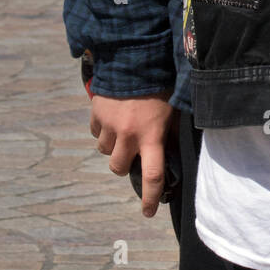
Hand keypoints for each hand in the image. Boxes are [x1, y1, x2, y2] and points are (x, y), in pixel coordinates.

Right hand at [90, 94, 174, 218]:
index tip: (148, 212)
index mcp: (152, 135)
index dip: (150, 197)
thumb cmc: (161, 84)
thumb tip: (173, 152)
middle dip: (124, 163)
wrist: (134, 58)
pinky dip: (103, 130)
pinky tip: (114, 115)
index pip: (153, 175)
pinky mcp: (96, 114)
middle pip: (119, 168)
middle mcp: (128, 134)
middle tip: (133, 149)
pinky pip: (96, 132)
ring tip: (124, 127)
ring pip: (105, 151)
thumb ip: (170, 132)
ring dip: (113, 145)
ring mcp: (109, 125)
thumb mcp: (173, 109)